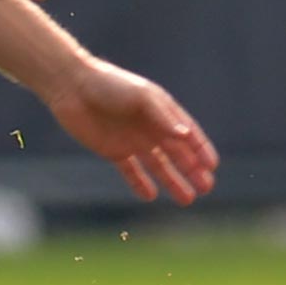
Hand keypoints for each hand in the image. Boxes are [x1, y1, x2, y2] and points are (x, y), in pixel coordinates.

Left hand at [44, 58, 219, 204]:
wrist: (73, 88)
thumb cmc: (110, 85)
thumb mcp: (141, 97)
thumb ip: (163, 117)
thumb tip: (186, 136)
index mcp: (162, 110)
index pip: (188, 134)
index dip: (201, 149)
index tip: (212, 166)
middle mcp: (151, 127)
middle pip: (177, 153)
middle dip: (193, 170)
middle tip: (207, 188)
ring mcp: (133, 140)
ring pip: (158, 165)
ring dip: (173, 181)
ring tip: (187, 199)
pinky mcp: (113, 150)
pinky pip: (131, 171)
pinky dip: (140, 183)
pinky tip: (150, 196)